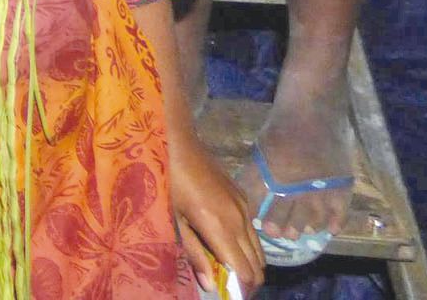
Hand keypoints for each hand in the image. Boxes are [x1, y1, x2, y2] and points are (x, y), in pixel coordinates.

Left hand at [168, 128, 264, 296]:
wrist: (178, 142)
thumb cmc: (168, 180)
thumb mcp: (175, 219)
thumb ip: (193, 253)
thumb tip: (211, 285)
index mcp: (220, 227)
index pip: (245, 271)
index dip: (241, 289)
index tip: (230, 295)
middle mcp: (239, 219)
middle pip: (257, 264)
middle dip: (247, 281)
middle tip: (230, 286)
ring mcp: (244, 207)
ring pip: (258, 249)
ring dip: (250, 265)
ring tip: (229, 270)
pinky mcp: (244, 198)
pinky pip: (253, 231)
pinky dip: (247, 246)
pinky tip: (228, 245)